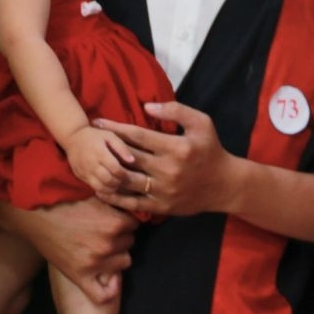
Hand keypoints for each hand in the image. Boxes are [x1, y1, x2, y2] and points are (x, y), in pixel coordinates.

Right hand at [6, 197, 136, 303]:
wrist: (34, 215)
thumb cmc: (62, 201)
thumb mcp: (93, 196)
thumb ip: (113, 201)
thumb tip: (129, 201)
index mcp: (114, 222)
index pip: (135, 224)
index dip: (125, 221)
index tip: (116, 220)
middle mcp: (108, 244)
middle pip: (130, 243)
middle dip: (120, 238)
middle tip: (104, 233)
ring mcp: (95, 263)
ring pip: (123, 262)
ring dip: (116, 256)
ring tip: (101, 249)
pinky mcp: (80, 276)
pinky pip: (104, 293)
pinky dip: (109, 289)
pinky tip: (106, 280)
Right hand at [64, 125, 133, 195]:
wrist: (73, 137)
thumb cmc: (96, 135)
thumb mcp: (110, 136)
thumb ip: (122, 148)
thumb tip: (132, 161)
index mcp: (100, 152)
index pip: (115, 169)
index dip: (124, 174)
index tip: (129, 173)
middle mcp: (91, 163)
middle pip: (108, 180)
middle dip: (119, 182)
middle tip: (124, 180)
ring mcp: (84, 171)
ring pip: (100, 187)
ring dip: (111, 188)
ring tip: (117, 183)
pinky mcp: (80, 176)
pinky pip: (93, 187)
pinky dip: (103, 189)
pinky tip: (108, 185)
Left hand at [93, 102, 236, 220]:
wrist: (224, 185)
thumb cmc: (211, 150)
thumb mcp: (201, 123)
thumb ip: (176, 111)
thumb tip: (146, 107)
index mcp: (176, 148)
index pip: (138, 136)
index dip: (115, 128)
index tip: (98, 123)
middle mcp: (168, 170)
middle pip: (128, 157)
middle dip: (106, 147)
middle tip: (89, 140)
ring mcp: (164, 190)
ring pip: (126, 181)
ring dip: (106, 172)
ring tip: (91, 163)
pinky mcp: (161, 206)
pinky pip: (132, 203)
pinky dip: (114, 196)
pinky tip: (101, 188)